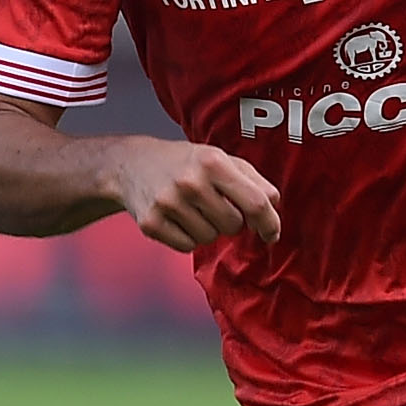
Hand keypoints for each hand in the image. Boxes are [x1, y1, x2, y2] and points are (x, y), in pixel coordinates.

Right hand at [108, 137, 283, 248]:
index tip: (271, 234)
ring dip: (208, 229)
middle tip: (213, 204)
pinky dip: (188, 238)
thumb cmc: (185, 162)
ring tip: (193, 209)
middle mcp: (190, 181)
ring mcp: (168, 203)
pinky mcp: (151, 222)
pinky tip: (178, 218)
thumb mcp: (220, 158)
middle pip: (233, 225)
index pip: (255, 203)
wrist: (131, 164)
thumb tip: (274, 204)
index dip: (269, 223)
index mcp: (213, 161)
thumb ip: (253, 180)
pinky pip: (188, 246)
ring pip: (210, 238)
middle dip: (230, 221)